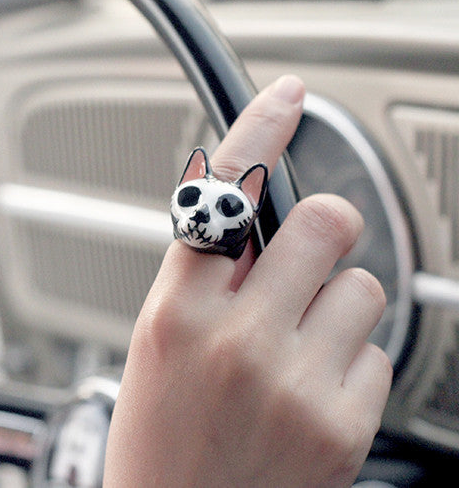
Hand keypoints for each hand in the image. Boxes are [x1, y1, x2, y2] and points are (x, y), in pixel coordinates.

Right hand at [104, 76, 391, 486]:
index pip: (220, 195)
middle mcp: (237, 340)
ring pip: (361, 286)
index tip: (284, 98)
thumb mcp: (158, 342)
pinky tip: (310, 393)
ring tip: (296, 350)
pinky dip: (350, 363)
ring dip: (336, 305)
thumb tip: (256, 218)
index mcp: (176, 313)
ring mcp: (294, 382)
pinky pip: (376, 352)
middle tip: (304, 260)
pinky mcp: (342, 423)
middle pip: (325, 222)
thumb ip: (205, 276)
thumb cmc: (162, 436)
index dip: (257, 132)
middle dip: (321, 231)